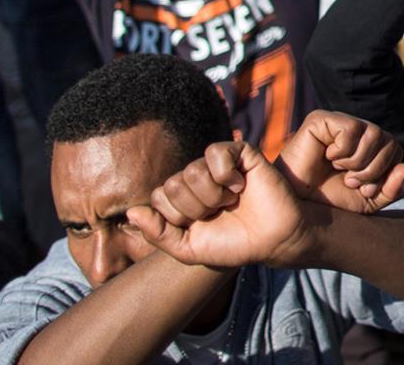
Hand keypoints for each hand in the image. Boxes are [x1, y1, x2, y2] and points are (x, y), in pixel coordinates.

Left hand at [128, 141, 311, 269]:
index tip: (201, 226)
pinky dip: (225, 174)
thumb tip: (131, 211)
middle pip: (173, 185)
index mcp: (183, 199)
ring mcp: (217, 165)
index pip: (159, 197)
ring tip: (231, 201)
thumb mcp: (188, 249)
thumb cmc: (233, 245)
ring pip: (192, 171)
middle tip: (220, 213)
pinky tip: (239, 185)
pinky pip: (215, 153)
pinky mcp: (239, 153)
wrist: (272, 241)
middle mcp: (197, 179)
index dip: (178, 217)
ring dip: (212, 195)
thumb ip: (157, 233)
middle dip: (196, 209)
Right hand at [276, 110, 403, 213]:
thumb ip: (391, 189)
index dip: (385, 172)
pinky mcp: (322, 119)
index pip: (396, 151)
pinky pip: (351, 129)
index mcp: (370, 147)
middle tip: (351, 181)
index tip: (363, 189)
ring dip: (358, 161)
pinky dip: (343, 151)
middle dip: (373, 169)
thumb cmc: (329, 201)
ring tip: (341, 170)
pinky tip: (328, 157)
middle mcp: (358, 131)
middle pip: (389, 141)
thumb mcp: (367, 201)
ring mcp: (340, 123)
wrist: (297, 205)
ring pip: (374, 133)